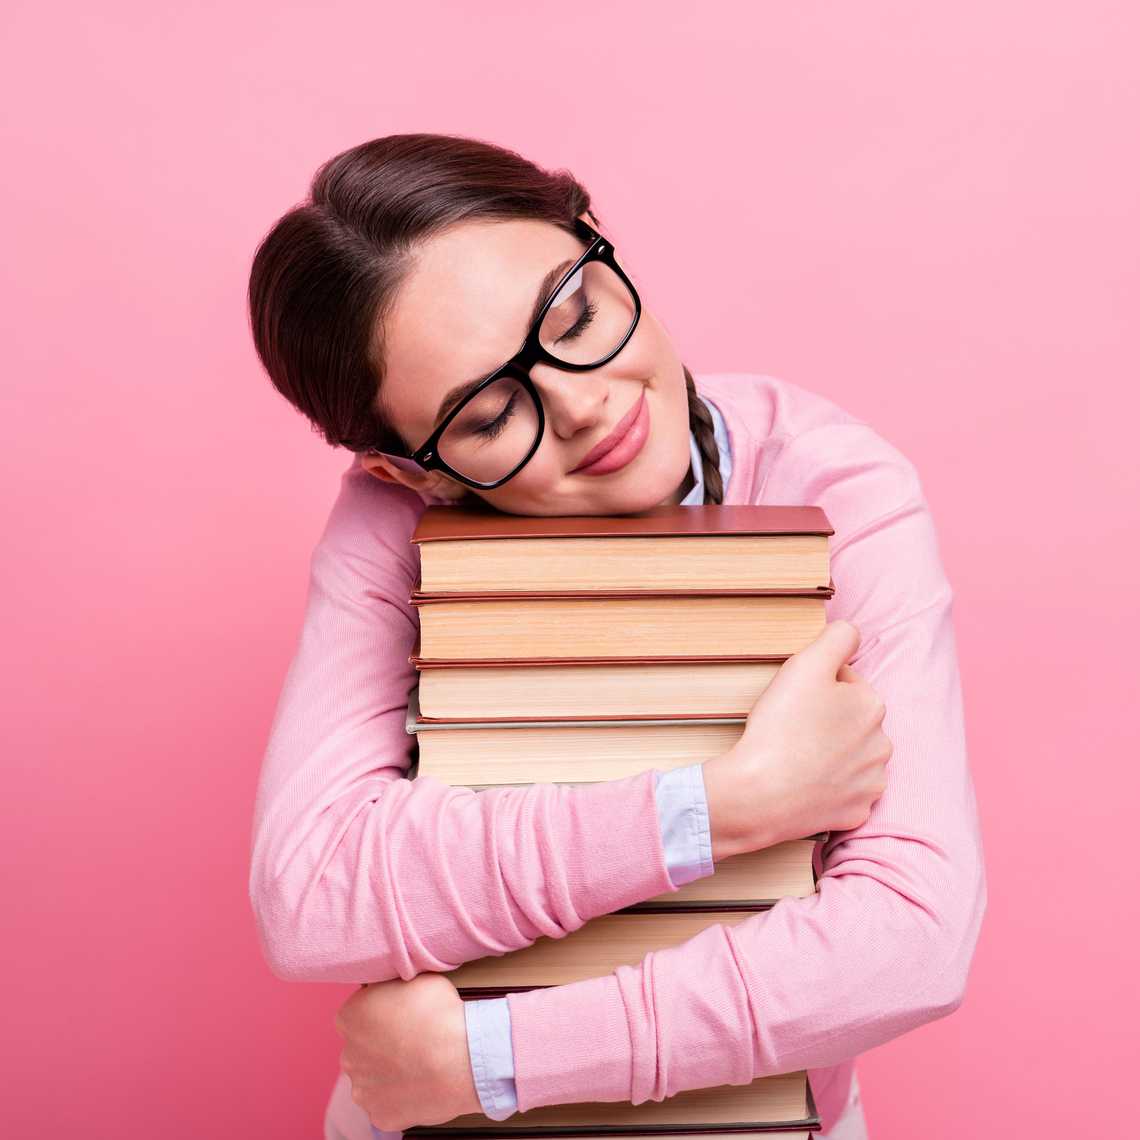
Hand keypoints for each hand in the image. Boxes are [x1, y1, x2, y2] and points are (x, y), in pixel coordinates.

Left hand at [334, 973, 482, 1131]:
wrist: (462, 1059)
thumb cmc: (441, 1015)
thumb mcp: (416, 979)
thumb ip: (395, 985)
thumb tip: (396, 987)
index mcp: (350, 1016)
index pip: (357, 1014)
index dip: (380, 1014)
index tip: (401, 1017)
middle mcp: (348, 1054)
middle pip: (361, 1048)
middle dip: (380, 1046)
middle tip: (412, 1040)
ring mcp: (362, 1089)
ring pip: (371, 1079)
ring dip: (388, 1073)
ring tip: (419, 1065)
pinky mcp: (379, 1115)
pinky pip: (386, 1104)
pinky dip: (400, 1098)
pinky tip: (420, 1085)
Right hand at [702, 620, 892, 857]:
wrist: (760, 794)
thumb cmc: (781, 727)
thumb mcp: (805, 665)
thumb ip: (837, 637)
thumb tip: (852, 633)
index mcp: (872, 705)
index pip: (846, 681)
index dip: (818, 685)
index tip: (795, 698)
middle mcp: (881, 745)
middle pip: (851, 720)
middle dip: (828, 720)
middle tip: (792, 726)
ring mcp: (870, 783)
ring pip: (851, 757)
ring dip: (831, 754)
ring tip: (796, 756)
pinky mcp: (856, 813)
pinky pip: (844, 793)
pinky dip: (827, 788)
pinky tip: (804, 783)